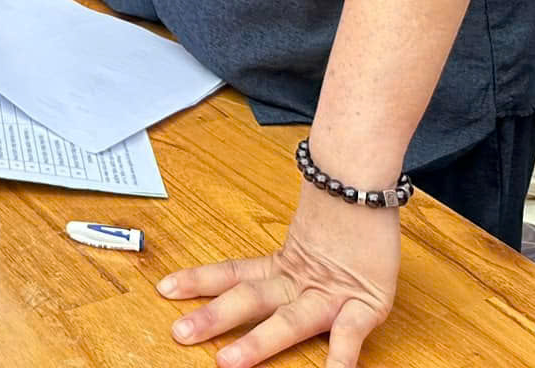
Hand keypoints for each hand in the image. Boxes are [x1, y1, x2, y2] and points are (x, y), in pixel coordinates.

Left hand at [158, 182, 399, 367]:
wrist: (369, 184)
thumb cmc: (345, 218)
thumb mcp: (307, 243)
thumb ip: (282, 264)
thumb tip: (243, 275)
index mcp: (282, 266)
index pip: (232, 273)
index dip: (198, 281)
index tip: (165, 289)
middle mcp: (300, 282)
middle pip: (250, 298)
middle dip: (215, 318)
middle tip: (180, 333)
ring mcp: (330, 294)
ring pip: (288, 320)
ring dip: (257, 342)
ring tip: (229, 362)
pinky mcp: (365, 303)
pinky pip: (350, 334)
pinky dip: (340, 356)